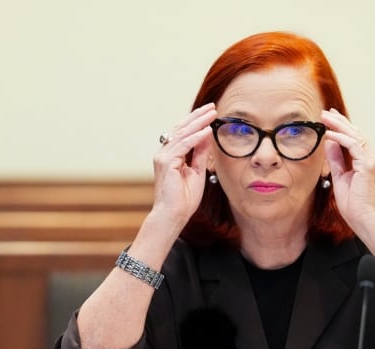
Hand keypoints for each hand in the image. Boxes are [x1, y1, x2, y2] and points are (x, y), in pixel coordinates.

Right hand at [151, 103, 216, 224]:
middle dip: (197, 116)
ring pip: (182, 134)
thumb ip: (200, 153)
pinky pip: (184, 145)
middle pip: (181, 128)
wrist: (173, 215)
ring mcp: (163, 157)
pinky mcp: (166, 162)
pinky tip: (207, 130)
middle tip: (212, 106)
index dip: (196, 121)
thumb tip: (207, 135)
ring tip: (212, 114)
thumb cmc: (184, 199)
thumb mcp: (197, 171)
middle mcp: (164, 153)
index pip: (183, 132)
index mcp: (170, 155)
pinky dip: (196, 137)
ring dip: (199, 122)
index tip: (210, 112)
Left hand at [321, 108, 374, 231]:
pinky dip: (340, 138)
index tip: (330, 117)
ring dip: (338, 125)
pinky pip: (353, 145)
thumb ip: (336, 159)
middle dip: (339, 121)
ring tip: (324, 118)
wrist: (364, 219)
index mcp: (368, 160)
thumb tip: (329, 142)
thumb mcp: (340, 176)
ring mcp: (373, 160)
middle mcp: (374, 157)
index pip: (355, 138)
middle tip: (324, 112)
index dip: (343, 126)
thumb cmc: (353, 203)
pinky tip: (328, 133)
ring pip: (355, 136)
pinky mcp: (369, 164)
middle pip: (356, 133)